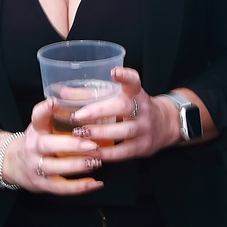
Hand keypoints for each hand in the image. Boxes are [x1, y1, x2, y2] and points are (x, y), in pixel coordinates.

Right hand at [0, 101, 102, 194]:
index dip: (45, 109)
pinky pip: (61, 188)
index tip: (55, 102)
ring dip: (77, 165)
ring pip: (55, 168)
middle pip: (48, 145)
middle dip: (72, 145)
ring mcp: (35, 167)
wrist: (13, 164)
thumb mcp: (43, 126)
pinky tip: (96, 183)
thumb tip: (85, 96)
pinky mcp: (42, 184)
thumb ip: (59, 115)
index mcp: (36, 129)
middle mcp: (33, 147)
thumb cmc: (38, 141)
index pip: (37, 116)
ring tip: (97, 162)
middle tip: (93, 144)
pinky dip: (79, 187)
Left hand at [64, 67, 178, 161]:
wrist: (165, 125)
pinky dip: (106, 153)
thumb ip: (91, 95)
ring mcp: (145, 128)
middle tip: (77, 116)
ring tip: (80, 135)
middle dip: (99, 111)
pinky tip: (91, 152)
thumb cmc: (133, 109)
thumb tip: (61, 92)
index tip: (114, 72)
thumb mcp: (118, 98)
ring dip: (100, 134)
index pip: (134, 81)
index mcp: (136, 93)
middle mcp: (143, 109)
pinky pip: (123, 152)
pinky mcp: (143, 146)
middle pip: (123, 107)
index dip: (125, 76)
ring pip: (123, 131)